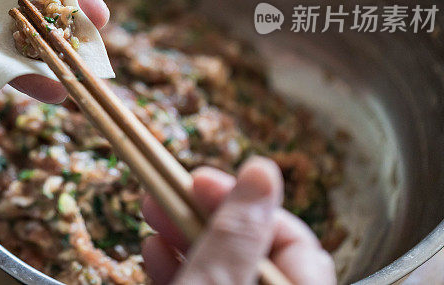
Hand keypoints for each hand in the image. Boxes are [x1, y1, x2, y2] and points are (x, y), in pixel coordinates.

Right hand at [141, 157, 335, 284]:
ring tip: (150, 211)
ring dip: (184, 236)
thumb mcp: (216, 282)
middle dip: (204, 214)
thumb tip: (263, 170)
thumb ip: (238, 232)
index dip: (243, 202)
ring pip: (226, 267)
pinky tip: (154, 251)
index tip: (197, 180)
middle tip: (165, 189)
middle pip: (254, 248)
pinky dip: (180, 267)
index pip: (292, 238)